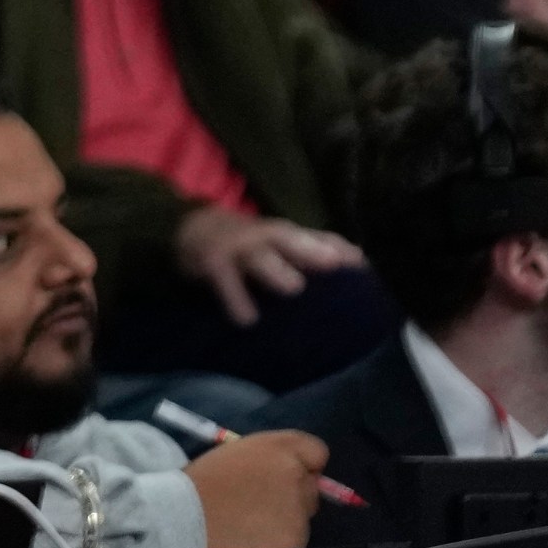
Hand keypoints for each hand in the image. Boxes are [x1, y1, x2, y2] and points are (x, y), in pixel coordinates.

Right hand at [173, 208, 364, 326]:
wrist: (186, 228)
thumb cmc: (242, 244)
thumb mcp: (274, 244)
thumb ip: (310, 252)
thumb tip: (359, 261)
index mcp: (280, 233)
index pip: (314, 237)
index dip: (337, 248)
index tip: (360, 265)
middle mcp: (260, 235)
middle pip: (285, 237)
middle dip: (308, 249)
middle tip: (333, 264)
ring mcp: (235, 248)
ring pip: (257, 256)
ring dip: (274, 269)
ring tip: (293, 287)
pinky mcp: (211, 263)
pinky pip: (224, 281)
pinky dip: (235, 298)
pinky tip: (247, 318)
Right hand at [182, 431, 325, 547]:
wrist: (182, 521)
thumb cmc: (199, 486)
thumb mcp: (232, 456)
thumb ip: (264, 459)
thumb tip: (282, 473)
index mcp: (277, 448)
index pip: (316, 452)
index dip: (303, 464)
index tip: (288, 476)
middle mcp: (294, 476)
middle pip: (310, 488)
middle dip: (293, 496)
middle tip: (261, 506)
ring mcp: (296, 513)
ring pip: (301, 519)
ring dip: (283, 521)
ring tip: (246, 525)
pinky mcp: (292, 543)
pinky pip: (291, 542)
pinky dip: (276, 543)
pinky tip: (250, 542)